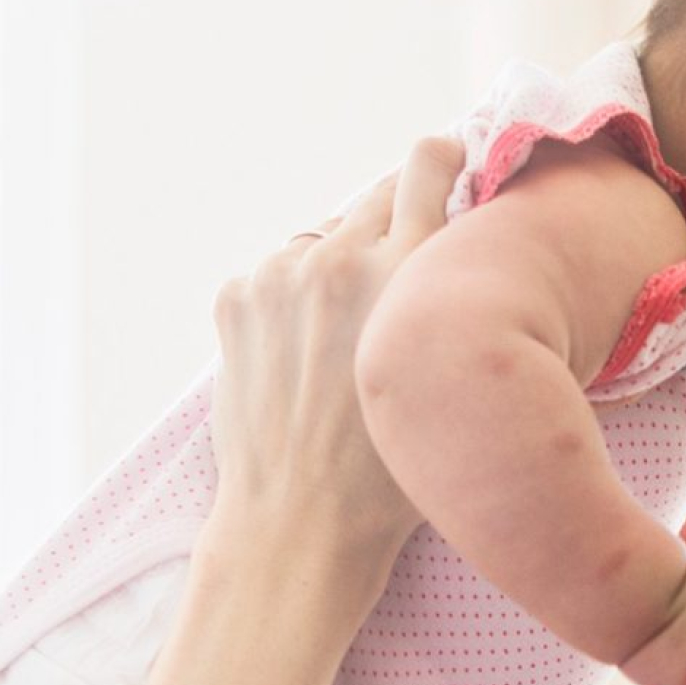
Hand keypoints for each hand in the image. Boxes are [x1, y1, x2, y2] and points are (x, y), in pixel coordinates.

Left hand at [206, 136, 462, 574]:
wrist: (302, 522)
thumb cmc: (393, 470)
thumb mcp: (448, 370)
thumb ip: (445, 296)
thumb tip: (442, 238)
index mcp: (413, 272)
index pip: (427, 164)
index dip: (439, 162)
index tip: (444, 164)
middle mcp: (346, 258)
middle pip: (373, 201)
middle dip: (387, 233)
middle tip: (391, 287)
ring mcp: (282, 275)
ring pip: (320, 241)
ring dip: (333, 269)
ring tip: (341, 340)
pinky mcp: (238, 297)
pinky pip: (274, 275)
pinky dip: (287, 301)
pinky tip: (300, 355)